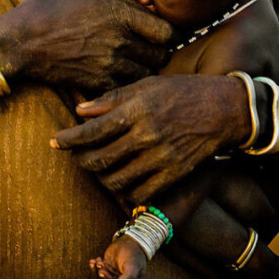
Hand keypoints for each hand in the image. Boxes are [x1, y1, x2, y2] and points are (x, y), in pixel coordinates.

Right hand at [0, 0, 171, 94]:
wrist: (17, 44)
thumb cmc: (44, 11)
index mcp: (117, 13)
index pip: (167, 31)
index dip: (166, 32)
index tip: (156, 31)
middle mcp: (119, 40)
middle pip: (161, 56)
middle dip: (157, 52)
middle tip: (146, 47)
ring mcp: (109, 65)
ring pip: (146, 74)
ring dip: (143, 69)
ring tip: (132, 62)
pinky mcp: (97, 84)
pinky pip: (126, 89)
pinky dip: (125, 84)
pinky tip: (116, 75)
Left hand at [51, 74, 248, 200]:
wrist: (223, 109)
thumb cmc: (181, 91)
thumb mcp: (146, 84)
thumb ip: (112, 98)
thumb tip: (80, 110)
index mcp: (137, 109)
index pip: (92, 130)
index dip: (70, 139)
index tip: (55, 141)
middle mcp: (146, 135)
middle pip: (100, 159)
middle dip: (80, 160)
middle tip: (73, 156)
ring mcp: (161, 158)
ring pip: (116, 180)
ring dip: (100, 178)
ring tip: (96, 168)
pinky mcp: (174, 175)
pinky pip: (140, 193)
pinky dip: (125, 190)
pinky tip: (120, 180)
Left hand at [90, 234, 147, 278]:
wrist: (131, 241)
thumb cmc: (133, 254)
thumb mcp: (132, 265)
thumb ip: (128, 277)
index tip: (103, 272)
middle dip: (101, 276)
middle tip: (100, 264)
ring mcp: (114, 276)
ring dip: (97, 272)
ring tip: (98, 261)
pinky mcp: (107, 270)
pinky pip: (99, 272)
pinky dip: (94, 268)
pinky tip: (93, 261)